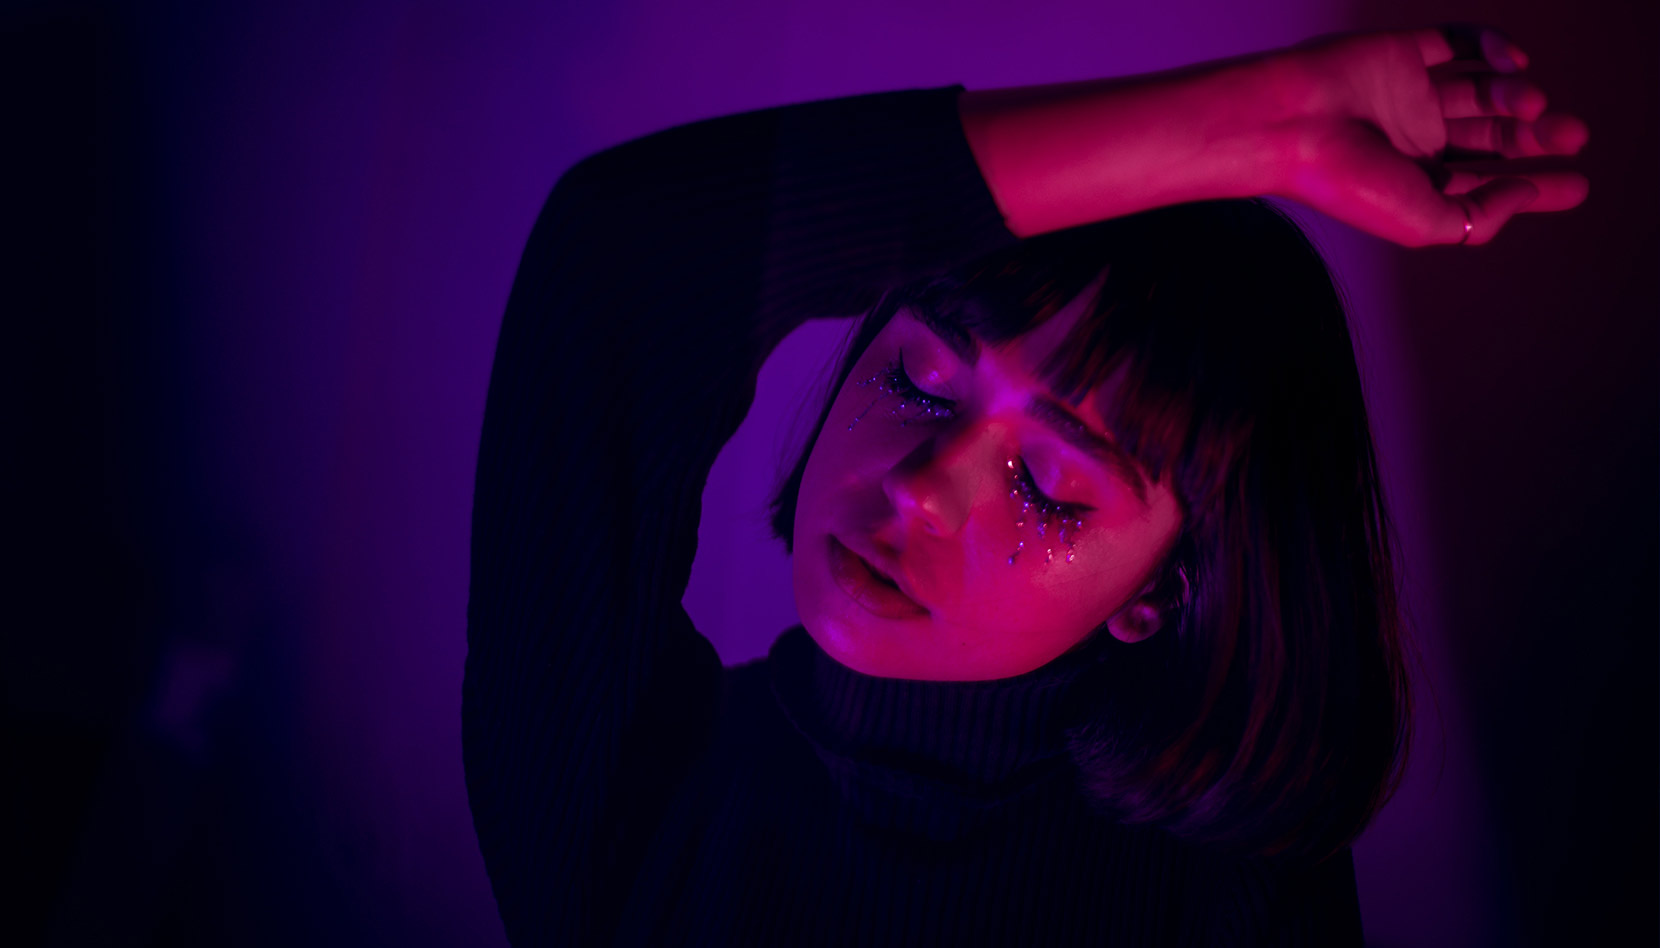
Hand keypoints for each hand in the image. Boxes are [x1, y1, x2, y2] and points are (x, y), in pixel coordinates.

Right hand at [1269, 24, 1588, 246]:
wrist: (1292, 125)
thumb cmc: (1345, 182)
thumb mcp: (1425, 222)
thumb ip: (1479, 217)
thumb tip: (1524, 190)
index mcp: (1416, 183)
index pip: (1486, 184)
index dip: (1534, 188)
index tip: (1576, 186)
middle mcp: (1417, 139)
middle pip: (1494, 136)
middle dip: (1536, 138)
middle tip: (1570, 136)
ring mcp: (1412, 94)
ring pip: (1485, 91)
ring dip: (1518, 97)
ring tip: (1532, 108)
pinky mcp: (1405, 53)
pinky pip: (1462, 43)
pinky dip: (1494, 49)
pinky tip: (1513, 64)